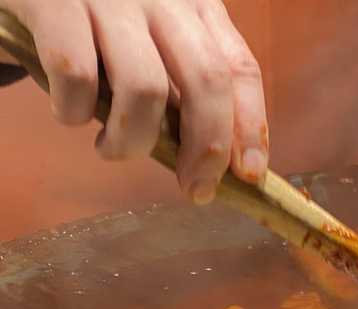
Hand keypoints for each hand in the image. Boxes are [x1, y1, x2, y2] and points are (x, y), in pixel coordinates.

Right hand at [0, 0, 267, 202]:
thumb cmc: (91, 17)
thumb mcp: (150, 34)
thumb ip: (181, 79)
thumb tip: (215, 155)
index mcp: (194, 2)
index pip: (240, 68)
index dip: (250, 126)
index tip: (248, 173)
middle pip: (206, 81)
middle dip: (206, 148)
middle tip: (193, 187)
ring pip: (144, 88)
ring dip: (131, 140)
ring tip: (112, 149)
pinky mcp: (53, 2)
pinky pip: (77, 74)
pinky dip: (74, 110)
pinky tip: (68, 114)